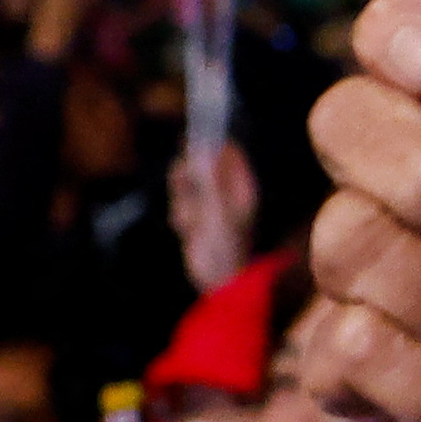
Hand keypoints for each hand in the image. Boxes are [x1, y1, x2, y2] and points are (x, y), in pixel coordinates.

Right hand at [177, 137, 259, 291]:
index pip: (225, 152)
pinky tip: (191, 233)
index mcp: (241, 186)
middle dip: (188, 178)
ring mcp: (209, 203)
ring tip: (196, 225)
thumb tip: (206, 152)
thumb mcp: (220, 213)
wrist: (220, 280)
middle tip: (187, 188)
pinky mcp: (194, 216)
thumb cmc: (229, 248)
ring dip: (185, 204)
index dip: (208, 143)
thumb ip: (211, 183)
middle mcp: (226, 191)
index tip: (192, 141)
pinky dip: (181, 219)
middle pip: (198, 165)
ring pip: (184, 186)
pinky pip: (178, 206)